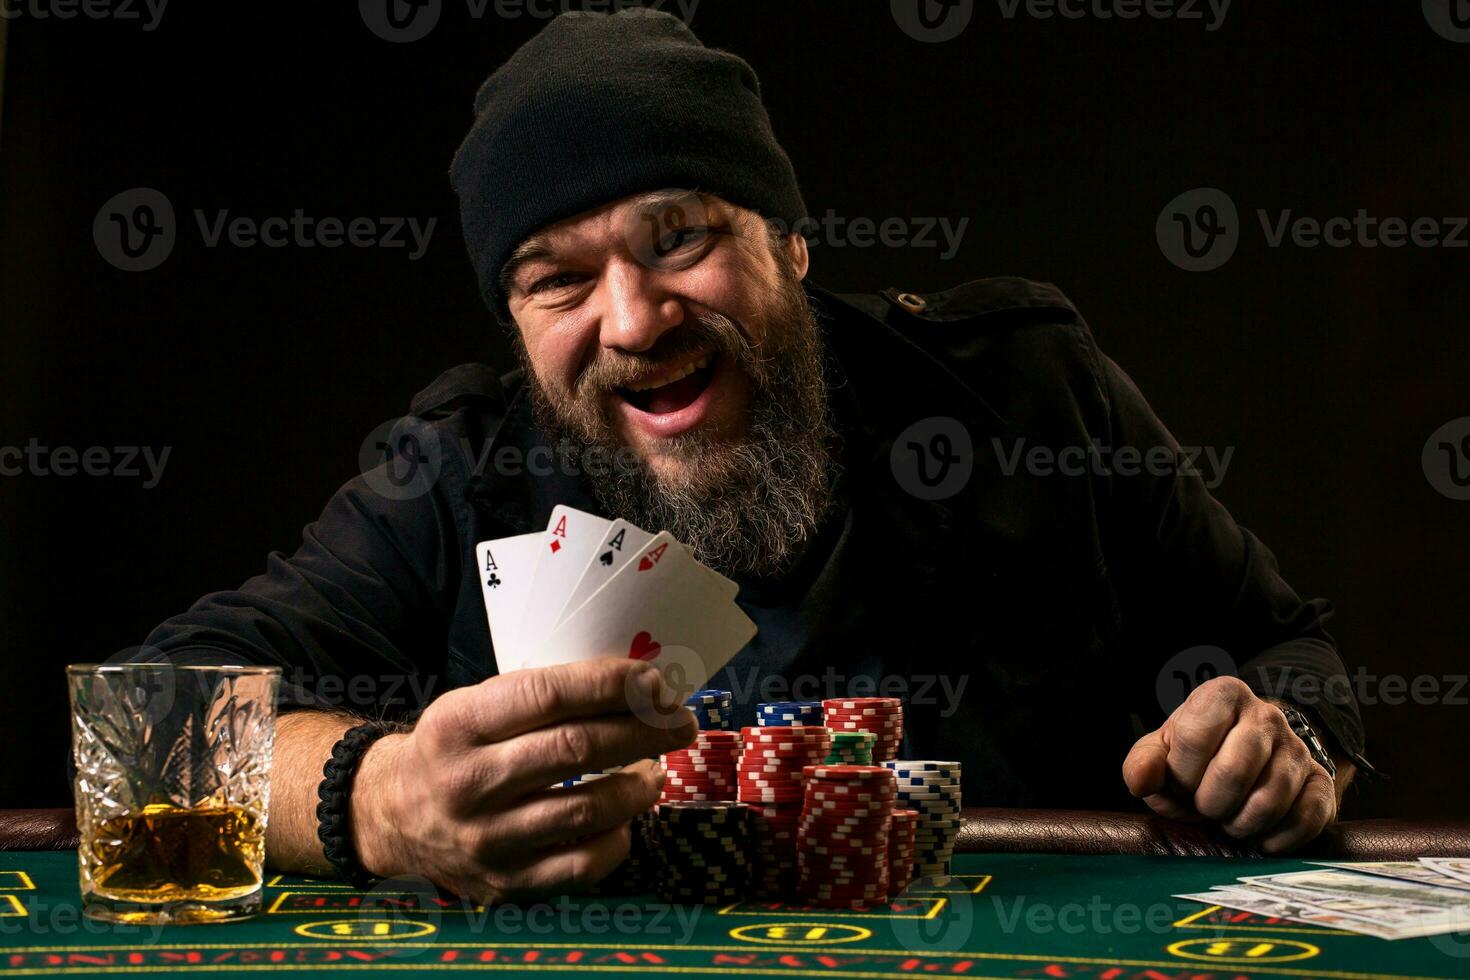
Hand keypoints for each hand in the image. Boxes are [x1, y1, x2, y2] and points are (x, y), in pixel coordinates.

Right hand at [350, 658, 695, 900]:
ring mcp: (486, 839)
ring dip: (639, 785)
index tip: (655, 682)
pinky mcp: (503, 882)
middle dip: (643, 730)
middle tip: (680, 722)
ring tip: (655, 769)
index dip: (610, 684)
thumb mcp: (472, 705)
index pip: (546, 694)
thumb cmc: (453, 748)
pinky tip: (626, 818)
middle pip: (576, 749)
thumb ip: (538, 697)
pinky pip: (581, 865)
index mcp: (458, 724)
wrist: (390, 816)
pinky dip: (618, 839)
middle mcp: (469, 782)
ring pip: (587, 809)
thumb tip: (634, 687)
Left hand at [1122, 676, 1335, 852]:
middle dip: (1209, 804)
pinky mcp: (1323, 782)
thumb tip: (1141, 781)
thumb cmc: (1195, 756)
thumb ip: (1143, 763)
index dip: (1180, 775)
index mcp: (1222, 695)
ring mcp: (1299, 748)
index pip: (1194, 738)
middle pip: (1234, 771)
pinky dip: (1275, 840)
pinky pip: (1305, 820)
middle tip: (1205, 808)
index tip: (1179, 785)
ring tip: (1229, 819)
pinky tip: (1258, 834)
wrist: (1247, 760)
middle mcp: (1267, 715)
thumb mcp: (1161, 752)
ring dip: (1240, 825)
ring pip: (1269, 801)